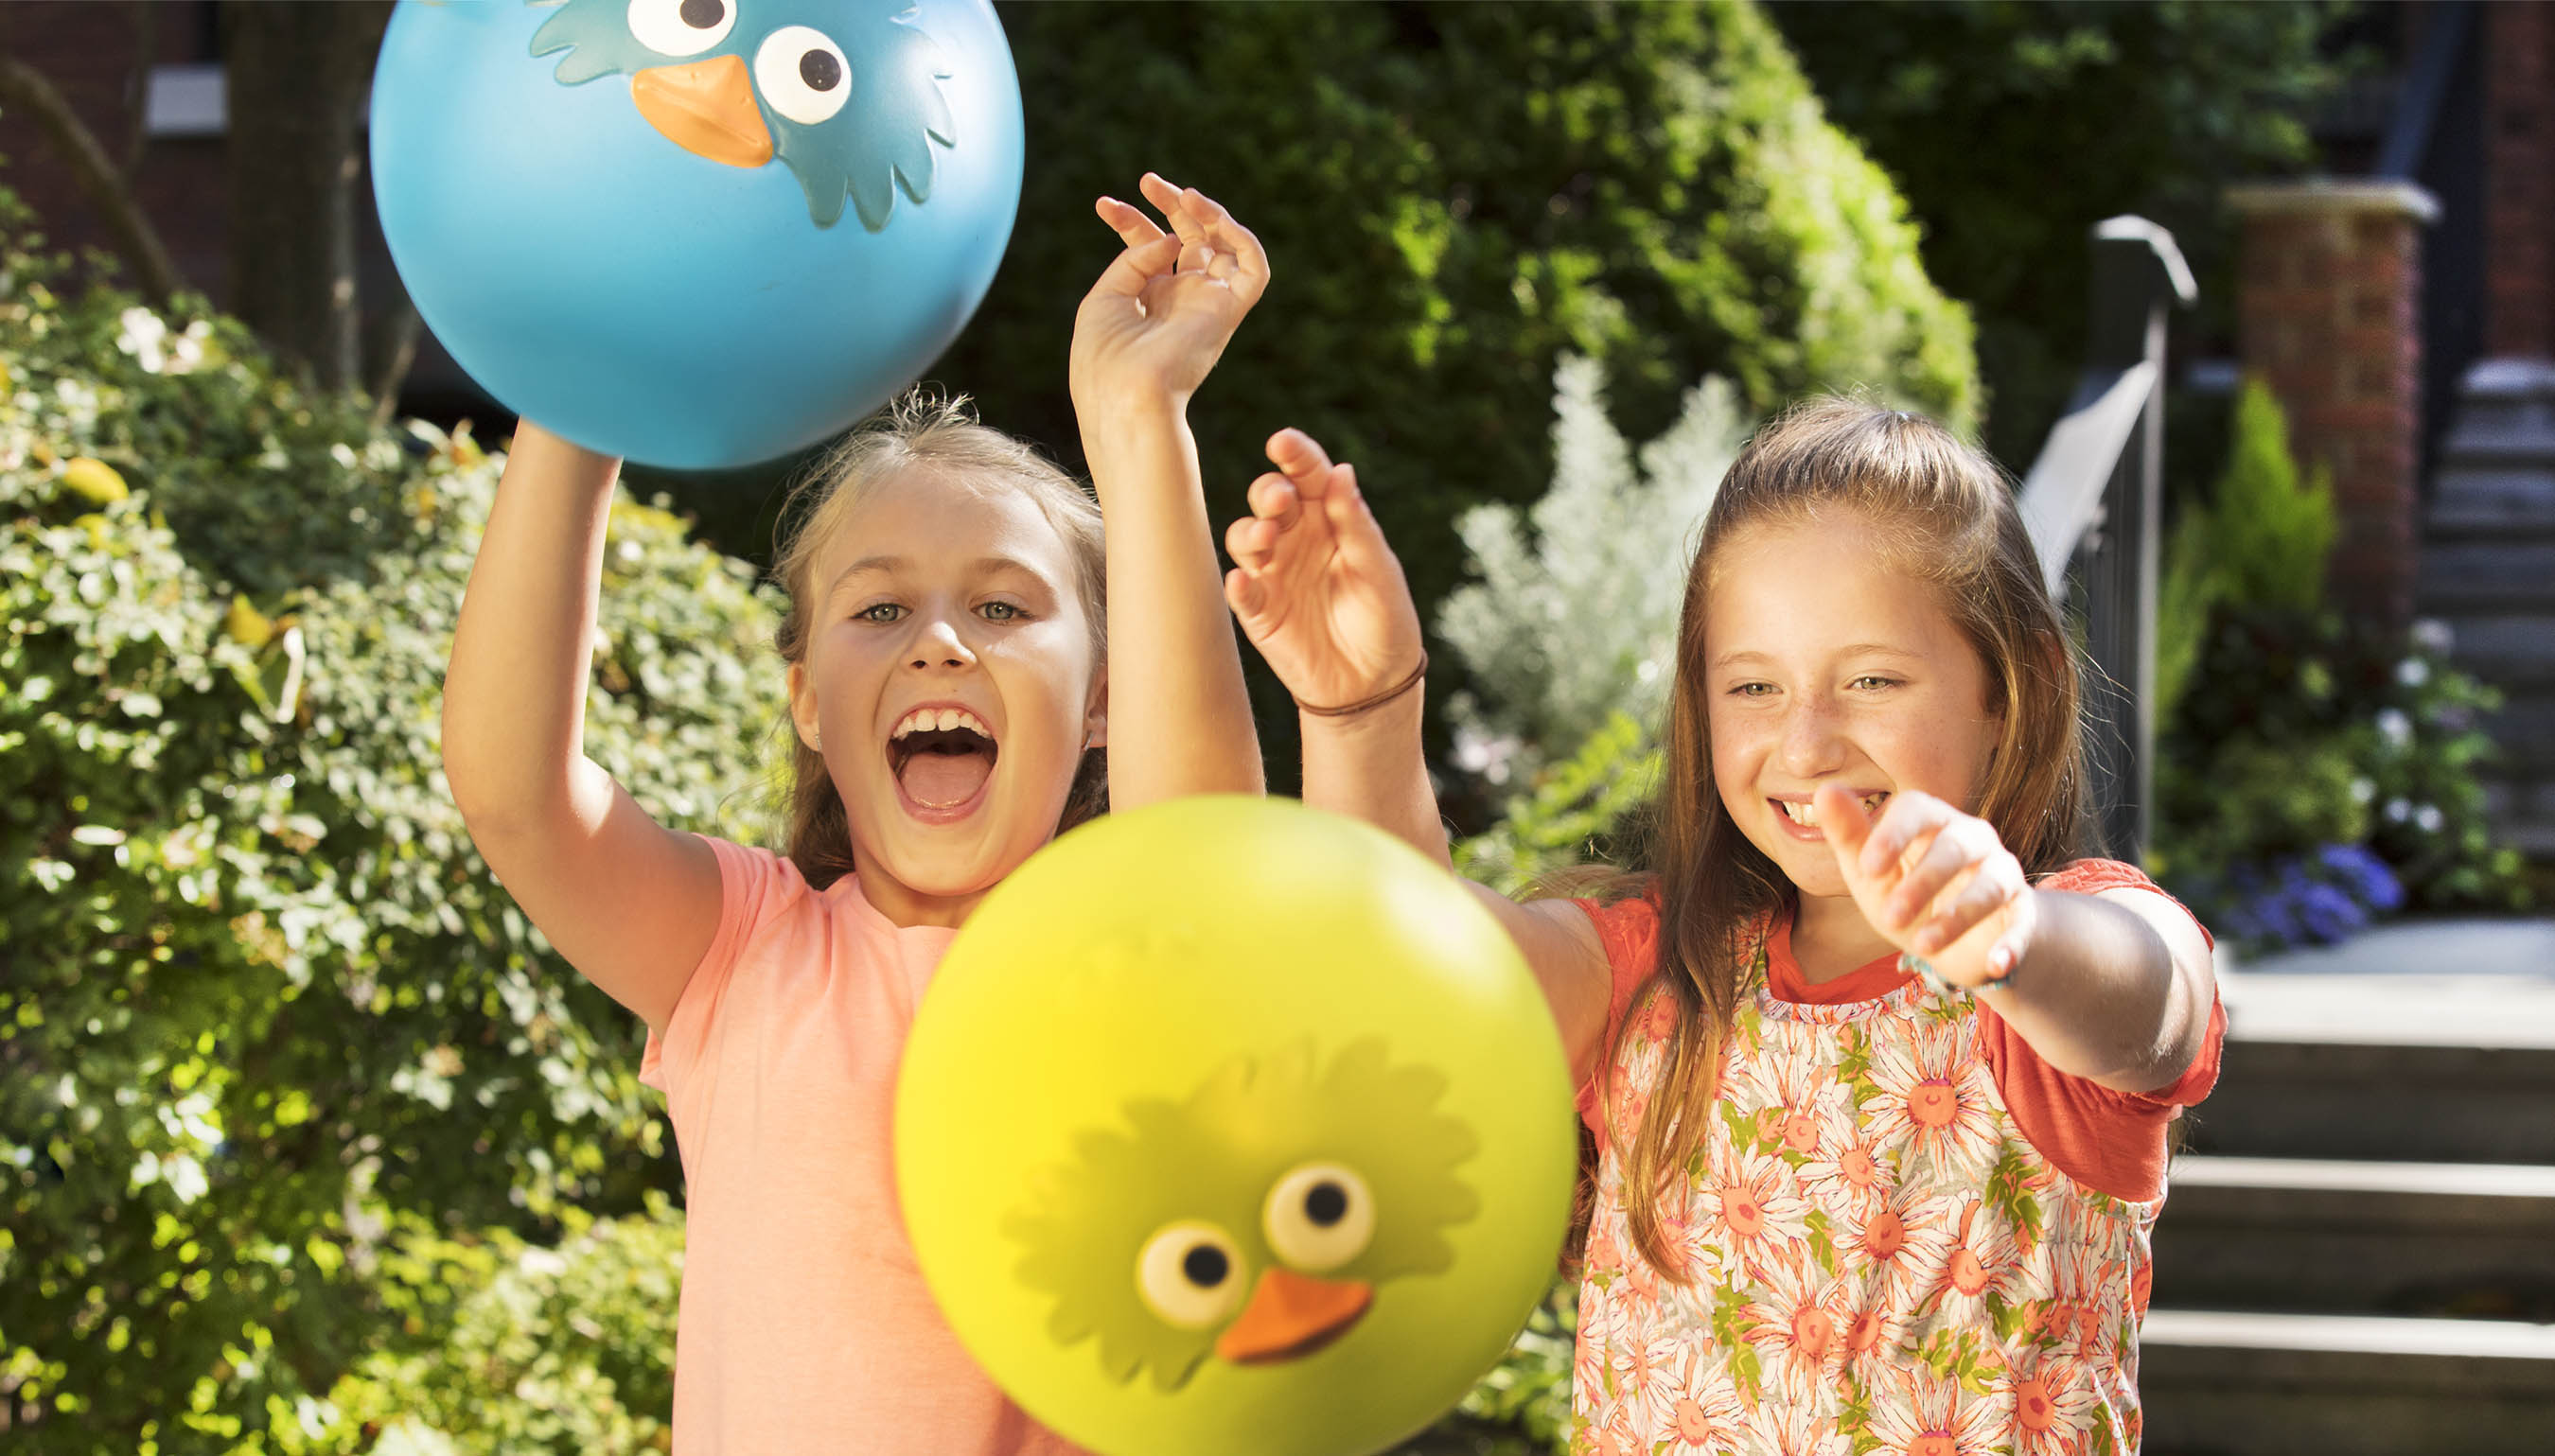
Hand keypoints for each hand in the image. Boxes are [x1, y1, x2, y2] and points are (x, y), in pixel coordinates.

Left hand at [1069, 173, 1268, 408]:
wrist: (1121, 395)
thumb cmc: (1104, 357)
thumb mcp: (1106, 297)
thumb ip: (1135, 259)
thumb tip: (1169, 238)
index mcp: (1152, 301)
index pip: (1153, 249)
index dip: (1132, 220)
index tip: (1104, 205)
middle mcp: (1184, 301)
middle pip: (1190, 239)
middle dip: (1171, 205)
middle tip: (1148, 181)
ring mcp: (1208, 305)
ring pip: (1225, 246)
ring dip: (1209, 213)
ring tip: (1183, 194)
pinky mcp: (1229, 312)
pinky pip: (1255, 270)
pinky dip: (1243, 239)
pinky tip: (1215, 219)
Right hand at [1222, 429, 1424, 716]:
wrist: (1375, 682)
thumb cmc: (1384, 617)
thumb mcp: (1379, 569)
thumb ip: (1356, 524)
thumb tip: (1340, 470)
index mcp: (1329, 519)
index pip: (1307, 476)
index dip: (1294, 455)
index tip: (1282, 441)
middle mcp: (1296, 539)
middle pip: (1268, 500)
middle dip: (1268, 492)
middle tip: (1280, 501)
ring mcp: (1274, 573)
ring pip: (1244, 538)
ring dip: (1249, 531)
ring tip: (1266, 536)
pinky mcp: (1258, 612)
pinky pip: (1241, 592)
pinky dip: (1238, 584)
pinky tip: (1243, 581)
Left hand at [1812, 786, 2036, 989]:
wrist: (1953, 941)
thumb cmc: (1904, 894)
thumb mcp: (1870, 872)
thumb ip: (1849, 834)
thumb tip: (1825, 791)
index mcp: (1931, 820)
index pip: (1917, 808)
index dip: (1893, 834)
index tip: (1867, 868)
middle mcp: (1972, 838)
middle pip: (1955, 847)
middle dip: (1922, 883)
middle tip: (1890, 917)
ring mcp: (2002, 872)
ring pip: (1990, 884)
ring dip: (1958, 916)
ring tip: (1924, 945)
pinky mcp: (2022, 911)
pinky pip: (2022, 924)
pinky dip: (2012, 944)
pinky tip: (1996, 965)